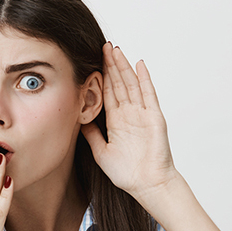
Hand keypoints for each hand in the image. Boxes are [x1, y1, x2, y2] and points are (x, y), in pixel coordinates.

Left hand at [81, 43, 178, 203]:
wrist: (147, 184)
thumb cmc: (127, 173)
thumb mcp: (101, 152)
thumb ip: (91, 135)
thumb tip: (77, 120)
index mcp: (116, 122)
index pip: (108, 93)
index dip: (101, 77)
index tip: (93, 60)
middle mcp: (130, 114)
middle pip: (119, 84)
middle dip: (111, 65)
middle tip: (103, 46)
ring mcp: (143, 114)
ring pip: (132, 84)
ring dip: (124, 67)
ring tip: (116, 49)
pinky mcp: (154, 117)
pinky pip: (149, 94)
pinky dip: (144, 79)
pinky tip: (139, 64)